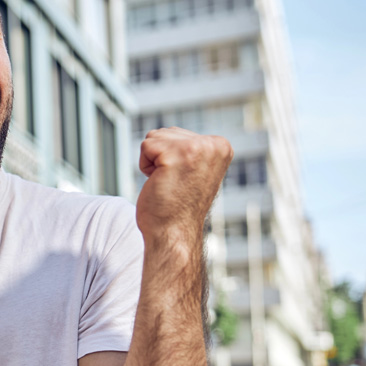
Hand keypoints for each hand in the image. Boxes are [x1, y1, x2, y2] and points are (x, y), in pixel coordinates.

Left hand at [136, 127, 232, 249]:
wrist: (173, 234)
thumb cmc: (177, 207)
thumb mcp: (194, 169)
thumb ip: (191, 149)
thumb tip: (172, 135)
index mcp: (221, 146)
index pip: (178, 133)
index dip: (171, 157)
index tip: (182, 179)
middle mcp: (213, 144)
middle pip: (166, 132)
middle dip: (161, 157)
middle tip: (173, 183)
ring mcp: (196, 148)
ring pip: (154, 137)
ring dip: (153, 162)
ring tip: (168, 183)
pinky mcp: (175, 155)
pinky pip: (145, 147)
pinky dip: (145, 167)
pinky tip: (159, 183)